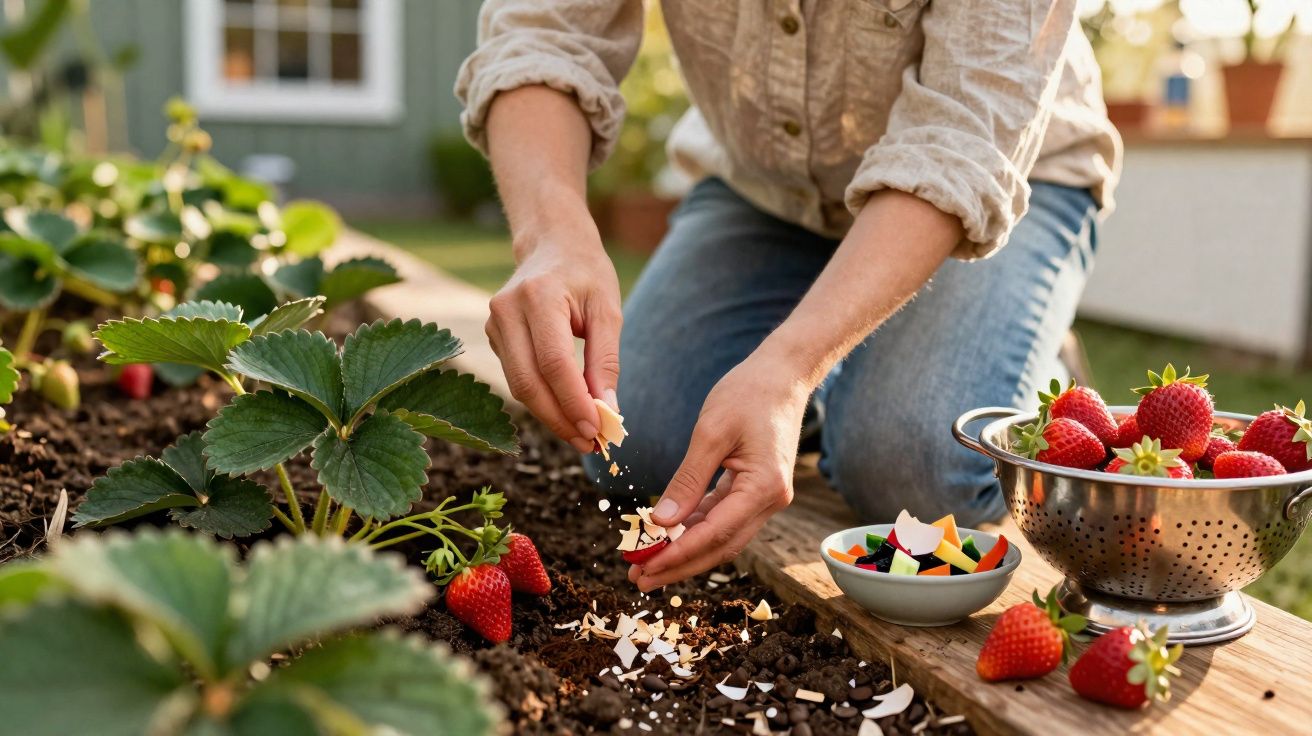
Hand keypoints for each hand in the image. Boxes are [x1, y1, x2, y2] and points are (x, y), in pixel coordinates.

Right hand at [486, 226, 621, 452]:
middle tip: (590, 443)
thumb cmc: (586, 273)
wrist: (552, 243)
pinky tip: (566, 412)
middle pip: (529, 382)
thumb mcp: (608, 309)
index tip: (597, 430)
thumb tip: (606, 410)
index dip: (573, 402)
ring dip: (551, 416)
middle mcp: (506, 310)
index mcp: (538, 296)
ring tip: (582, 435)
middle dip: (560, 419)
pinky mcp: (492, 336)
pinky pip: (517, 378)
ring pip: (519, 386)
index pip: (553, 363)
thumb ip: (606, 360)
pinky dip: (541, 400)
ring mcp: (493, 323)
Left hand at [629, 356, 809, 590]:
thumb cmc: (748, 393)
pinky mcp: (756, 490)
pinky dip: (695, 529)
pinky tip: (667, 536)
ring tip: (646, 562)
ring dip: (685, 552)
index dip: (679, 556)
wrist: (783, 374)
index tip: (645, 568)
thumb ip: (687, 480)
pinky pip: (723, 518)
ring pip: (722, 537)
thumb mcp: (711, 433)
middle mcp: (771, 500)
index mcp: (765, 487)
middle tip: (637, 578)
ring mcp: (766, 497)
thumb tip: (660, 522)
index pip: (716, 533)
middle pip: (720, 546)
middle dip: (679, 566)